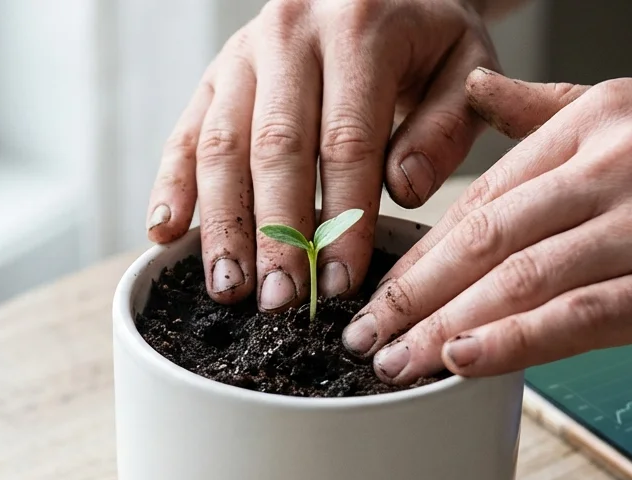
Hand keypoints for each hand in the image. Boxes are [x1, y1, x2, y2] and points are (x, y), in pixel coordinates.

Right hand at [144, 0, 497, 310]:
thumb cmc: (427, 40)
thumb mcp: (465, 66)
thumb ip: (446, 128)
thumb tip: (401, 189)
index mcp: (360, 27)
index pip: (346, 139)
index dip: (340, 217)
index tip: (341, 282)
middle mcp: (290, 33)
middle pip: (274, 147)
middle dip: (275, 233)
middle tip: (280, 300)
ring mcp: (243, 53)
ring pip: (220, 144)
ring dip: (221, 224)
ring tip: (229, 289)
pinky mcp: (214, 74)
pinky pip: (184, 133)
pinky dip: (171, 186)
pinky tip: (166, 234)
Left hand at [342, 70, 631, 382]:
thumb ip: (553, 109)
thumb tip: (475, 94)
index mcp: (601, 118)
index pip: (486, 191)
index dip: (422, 249)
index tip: (379, 287)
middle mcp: (620, 163)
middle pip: (488, 235)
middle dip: (413, 293)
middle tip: (362, 335)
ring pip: (522, 278)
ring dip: (445, 328)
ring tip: (396, 362)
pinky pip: (581, 317)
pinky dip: (514, 341)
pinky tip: (465, 360)